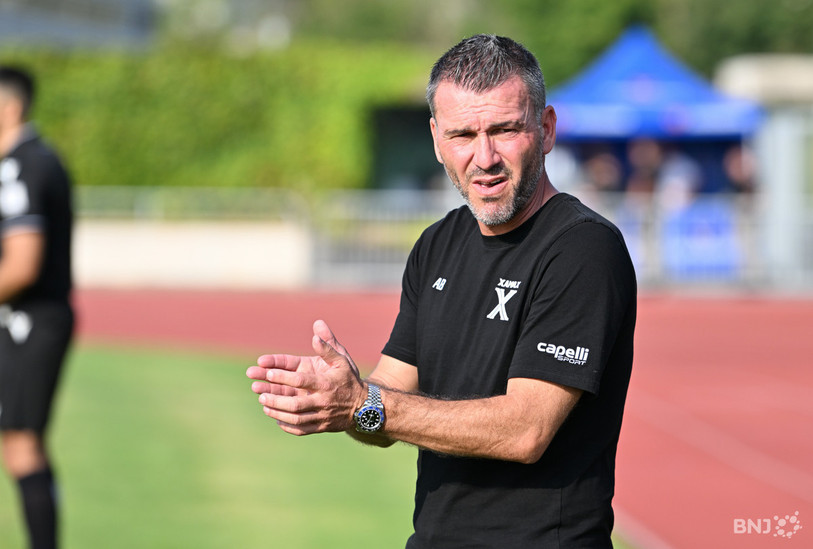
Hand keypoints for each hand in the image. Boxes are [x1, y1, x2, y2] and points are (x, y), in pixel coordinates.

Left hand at [246, 320, 364, 434]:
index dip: (283, 377)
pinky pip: (301, 430)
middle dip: (275, 399)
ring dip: (277, 412)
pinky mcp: (321, 427)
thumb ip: (327, 345)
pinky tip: (276, 418)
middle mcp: (323, 401)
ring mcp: (321, 416)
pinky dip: (287, 426)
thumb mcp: (342, 360)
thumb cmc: (349, 379)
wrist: (364, 406)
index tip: (267, 372)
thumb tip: (316, 327)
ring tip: (264, 404)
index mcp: (326, 383)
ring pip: (296, 419)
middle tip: (259, 391)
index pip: (301, 380)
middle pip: (295, 404)